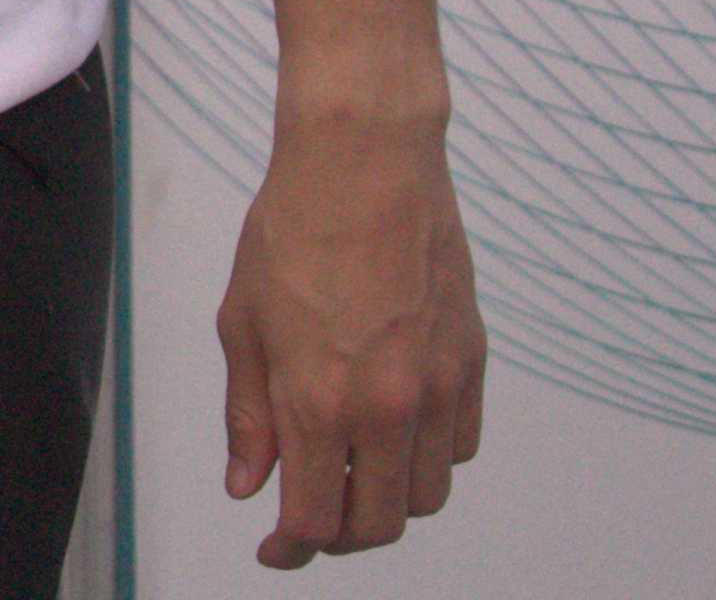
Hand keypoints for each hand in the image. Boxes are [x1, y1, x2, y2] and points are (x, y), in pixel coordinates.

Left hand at [217, 113, 485, 566]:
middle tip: (309, 518)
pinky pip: (459, 448)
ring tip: (348, 471)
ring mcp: (439, 389)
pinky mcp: (473, 364)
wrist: (365, 165)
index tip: (276, 551)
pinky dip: (426, 458)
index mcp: (318, 400)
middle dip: (339, 535)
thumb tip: (249, 485)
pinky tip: (392, 431)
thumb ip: (249, 415)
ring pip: (425, 494)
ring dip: (385, 500)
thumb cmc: (293, 231)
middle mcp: (387, 408)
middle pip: (377, 523)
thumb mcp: (242, 324)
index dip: (292, 550)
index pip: (315, 519)